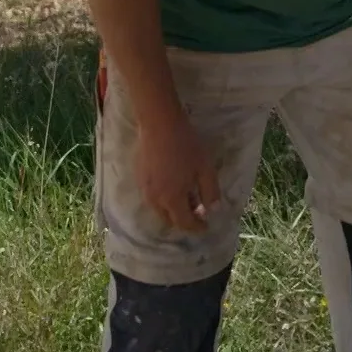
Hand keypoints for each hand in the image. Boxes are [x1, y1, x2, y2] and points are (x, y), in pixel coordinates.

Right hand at [136, 112, 220, 231]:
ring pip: (159, 210)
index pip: (184, 223)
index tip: (206, 226)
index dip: (196, 227)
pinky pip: (152, 199)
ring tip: (188, 199)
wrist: (160, 125)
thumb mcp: (205, 168)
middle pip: (169, 220)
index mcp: (172, 199)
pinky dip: (164, 201)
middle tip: (198, 213)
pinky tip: (173, 188)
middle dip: (184, 221)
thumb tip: (213, 210)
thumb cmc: (186, 145)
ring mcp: (144, 190)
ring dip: (173, 211)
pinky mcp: (139, 179)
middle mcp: (155, 199)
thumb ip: (210, 192)